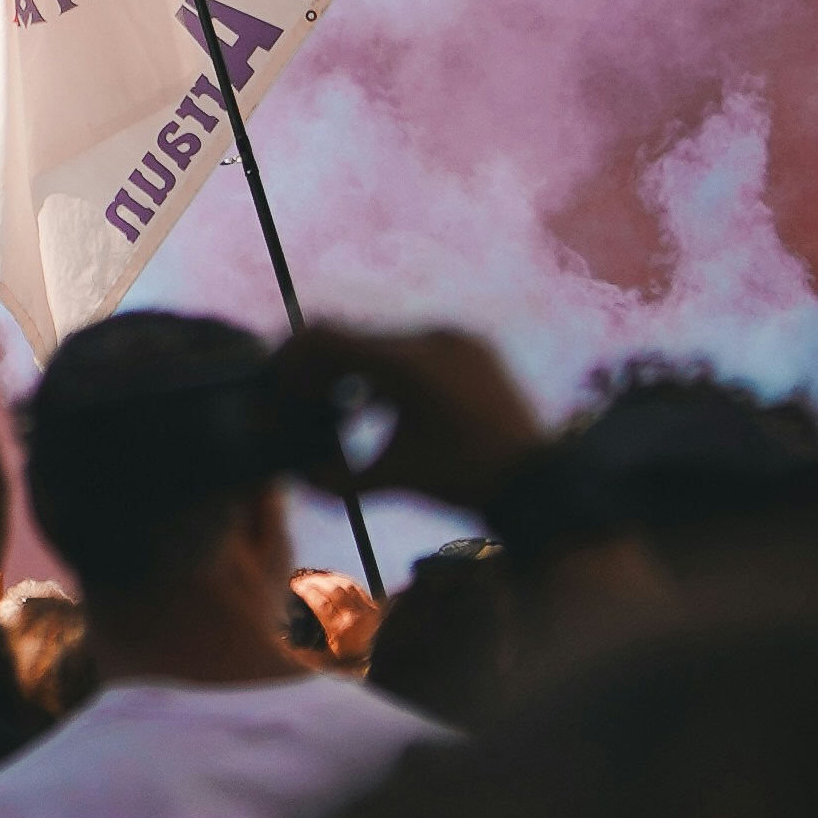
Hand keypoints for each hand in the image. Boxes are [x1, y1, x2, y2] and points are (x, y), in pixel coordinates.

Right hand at [282, 322, 541, 516]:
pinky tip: (379, 405)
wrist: (538, 479)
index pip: (330, 337)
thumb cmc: (464, 480)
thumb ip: (339, 479)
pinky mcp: (471, 345)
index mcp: (407, 364)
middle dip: (322, 368)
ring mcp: (454, 337)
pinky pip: (417, 346)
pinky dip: (391, 371)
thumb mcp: (397, 479)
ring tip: (342, 407)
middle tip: (302, 399)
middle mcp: (430, 336)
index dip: (294, 357)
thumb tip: (297, 476)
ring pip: (385, 341)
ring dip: (357, 369)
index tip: (279, 385)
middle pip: (356, 337)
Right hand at [293, 573, 382, 670]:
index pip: (320, 603)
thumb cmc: (354, 664)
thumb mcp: (328, 663)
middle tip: (303, 580)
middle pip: (332, 590)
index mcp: (340, 631)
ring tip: (316, 578)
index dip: (306, 591)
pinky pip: (357, 586)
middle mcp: (354, 618)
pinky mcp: (375, 606)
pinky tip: (335, 579)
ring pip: (345, 585)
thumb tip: (288, 643)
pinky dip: (343, 580)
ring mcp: (366, 610)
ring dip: (328, 578)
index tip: (296, 586)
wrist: (381, 663)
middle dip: (315, 581)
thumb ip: (307, 654)